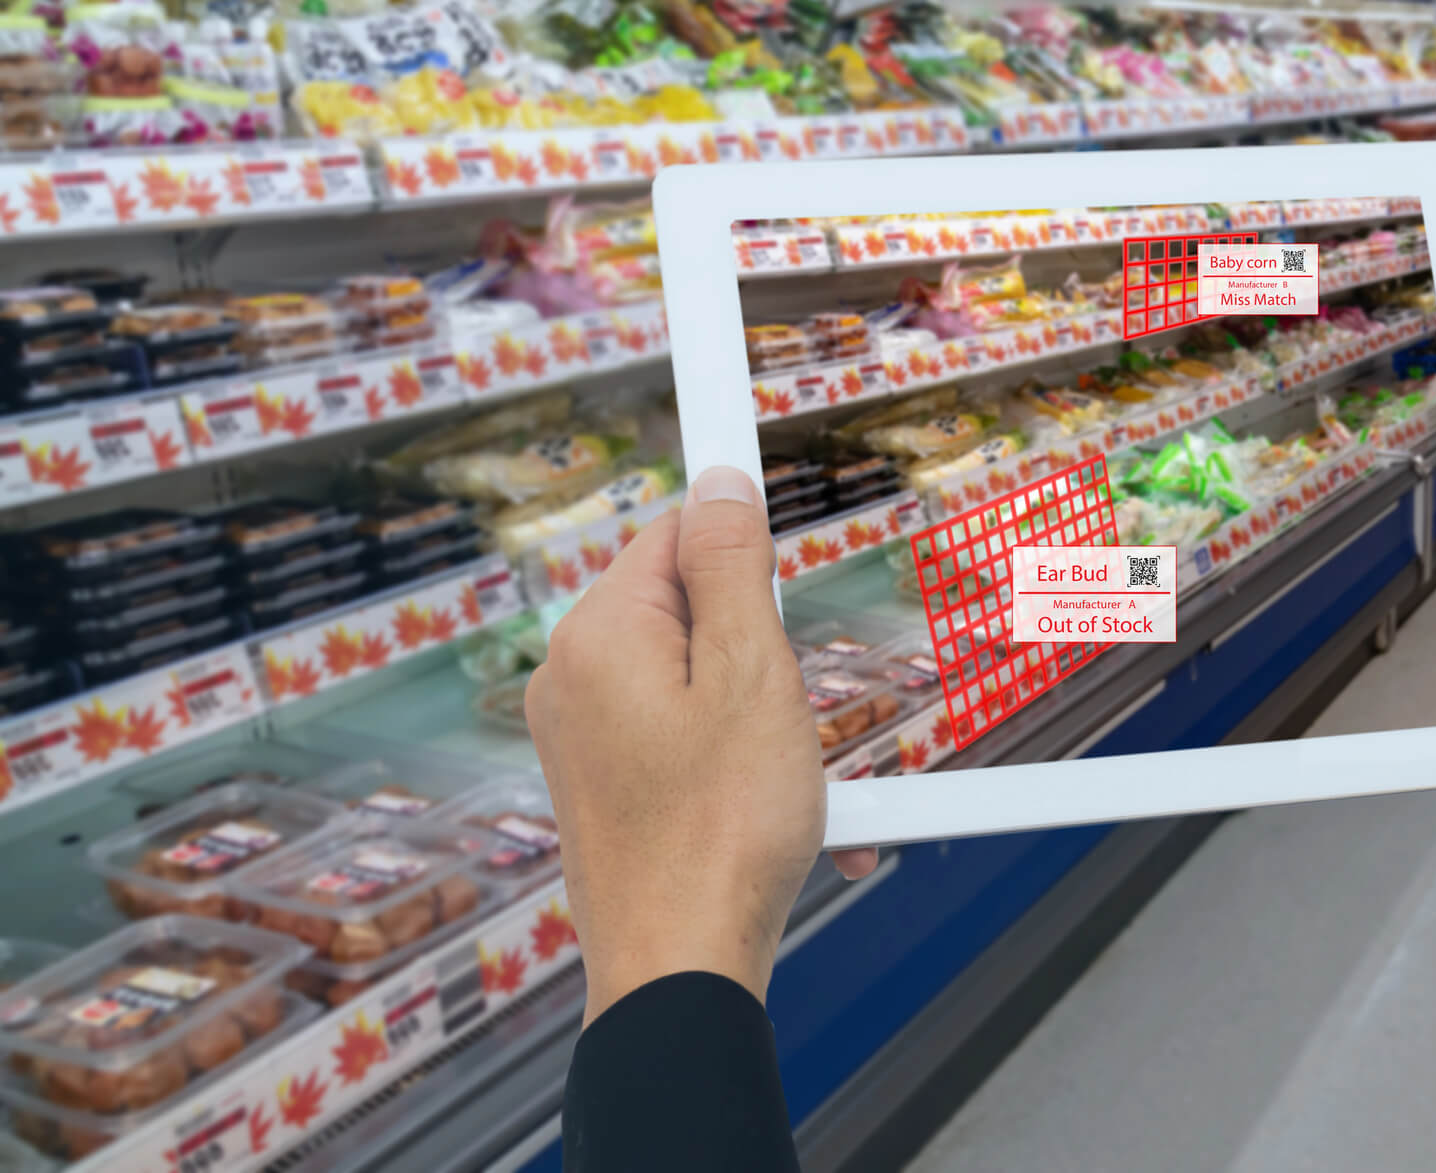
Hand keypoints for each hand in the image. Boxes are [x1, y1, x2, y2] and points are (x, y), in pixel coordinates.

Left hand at [525, 466, 876, 1022]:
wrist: (680, 973)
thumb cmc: (722, 833)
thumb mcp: (751, 673)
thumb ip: (733, 567)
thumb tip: (717, 482)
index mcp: (601, 634)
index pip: (676, 530)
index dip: (740, 532)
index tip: (767, 509)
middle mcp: (571, 677)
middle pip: (686, 606)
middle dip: (758, 643)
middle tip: (793, 704)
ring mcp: (580, 738)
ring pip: (691, 678)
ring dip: (758, 711)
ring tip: (792, 776)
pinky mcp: (602, 789)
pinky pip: (679, 739)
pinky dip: (736, 761)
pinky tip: (782, 815)